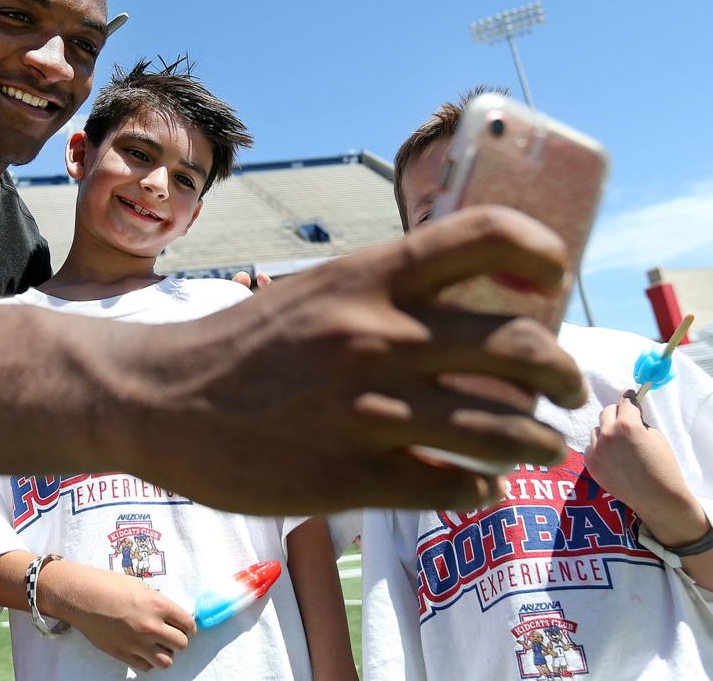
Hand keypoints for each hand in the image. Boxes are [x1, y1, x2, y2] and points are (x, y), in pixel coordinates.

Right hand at [44, 564, 194, 672]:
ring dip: (166, 653)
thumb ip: (157, 603)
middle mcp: (151, 627)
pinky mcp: (123, 654)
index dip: (190, 627)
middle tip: (172, 635)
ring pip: (167, 661)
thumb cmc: (108, 585)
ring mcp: (137, 643)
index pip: (188, 624)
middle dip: (179, 639)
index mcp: (158, 605)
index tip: (187, 628)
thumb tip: (169, 615)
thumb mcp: (140, 587)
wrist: (81, 596)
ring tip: (158, 645)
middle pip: (181, 644)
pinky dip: (148, 660)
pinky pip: (146, 667)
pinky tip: (143, 650)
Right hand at [116, 206, 584, 514]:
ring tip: (539, 444)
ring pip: (503, 430)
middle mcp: (375, 336)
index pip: (485, 235)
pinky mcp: (351, 475)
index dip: (541, 251)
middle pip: (522, 346)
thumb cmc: (238, 344)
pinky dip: (479, 488)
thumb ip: (383, 293)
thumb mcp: (312, 292)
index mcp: (365, 279)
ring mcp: (366, 410)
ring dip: (537, 441)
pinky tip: (475, 484)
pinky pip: (453, 487)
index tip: (552, 279)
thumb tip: (466, 306)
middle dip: (565, 374)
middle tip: (567, 389)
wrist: (157, 399)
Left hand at [585, 394, 709, 547]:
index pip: (624, 402)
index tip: (629, 395)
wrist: (656, 497)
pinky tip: (613, 458)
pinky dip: (600, 448)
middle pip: (606, 412)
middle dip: (616, 413)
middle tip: (625, 420)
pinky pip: (592, 447)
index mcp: (626, 425)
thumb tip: (628, 414)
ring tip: (620, 445)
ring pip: (596, 430)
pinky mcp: (589, 463)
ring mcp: (596, 449)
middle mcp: (607, 434)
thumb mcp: (655, 436)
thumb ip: (638, 422)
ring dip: (606, 432)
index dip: (628, 398)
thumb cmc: (662, 466)